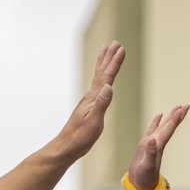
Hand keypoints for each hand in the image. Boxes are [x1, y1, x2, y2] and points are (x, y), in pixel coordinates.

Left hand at [54, 42, 125, 160]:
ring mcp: (89, 102)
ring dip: (104, 65)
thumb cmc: (80, 137)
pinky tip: (102, 82)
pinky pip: (97, 87)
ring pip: (98, 78)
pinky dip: (101, 79)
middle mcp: (91, 96)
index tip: (121, 48)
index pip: (107, 77)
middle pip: (102, 73)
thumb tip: (109, 86)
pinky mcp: (89, 108)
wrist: (67, 147)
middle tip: (115, 43)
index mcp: (94, 98)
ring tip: (106, 52)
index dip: (114, 62)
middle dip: (109, 58)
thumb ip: (102, 104)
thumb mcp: (94, 122)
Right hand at [127, 105, 189, 189]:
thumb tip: (152, 140)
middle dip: (178, 116)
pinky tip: (159, 115)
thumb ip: (150, 153)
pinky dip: (156, 122)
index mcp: (159, 146)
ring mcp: (152, 143)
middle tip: (186, 105)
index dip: (175, 119)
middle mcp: (158, 143)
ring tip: (177, 107)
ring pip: (163, 126)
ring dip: (170, 117)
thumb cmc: (144, 178)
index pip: (169, 130)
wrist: (141, 186)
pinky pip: (152, 130)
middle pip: (170, 127)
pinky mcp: (145, 145)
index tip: (182, 109)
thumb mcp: (146, 166)